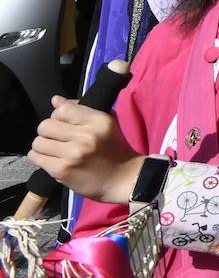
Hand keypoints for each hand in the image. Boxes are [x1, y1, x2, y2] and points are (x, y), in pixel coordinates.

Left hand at [28, 98, 142, 203]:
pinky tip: (51, 160)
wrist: (123, 178)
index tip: (66, 126)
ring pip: (38, 142)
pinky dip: (40, 158)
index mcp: (98, 120)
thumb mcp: (105, 123)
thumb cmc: (114, 148)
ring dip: (43, 146)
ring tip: (54, 150)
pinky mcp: (62, 170)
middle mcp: (85, 135)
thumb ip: (80, 110)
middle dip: (48, 132)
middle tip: (57, 139)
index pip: (62, 110)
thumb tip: (55, 100)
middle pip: (45, 126)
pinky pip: (36, 158)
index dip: (59, 117)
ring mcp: (72, 154)